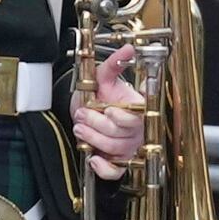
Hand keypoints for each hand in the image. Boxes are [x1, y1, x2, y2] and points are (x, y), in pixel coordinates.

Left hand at [67, 51, 145, 179]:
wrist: (90, 114)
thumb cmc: (101, 98)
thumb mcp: (104, 80)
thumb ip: (113, 65)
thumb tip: (128, 48)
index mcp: (138, 110)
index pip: (136, 119)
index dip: (122, 117)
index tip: (109, 109)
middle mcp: (135, 131)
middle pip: (121, 134)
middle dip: (97, 124)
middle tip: (82, 115)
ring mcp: (128, 147)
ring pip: (114, 149)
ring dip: (94, 139)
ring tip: (80, 128)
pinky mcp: (119, 162)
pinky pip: (115, 171)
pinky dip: (103, 167)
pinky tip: (94, 158)